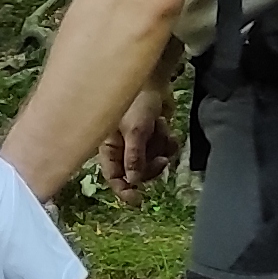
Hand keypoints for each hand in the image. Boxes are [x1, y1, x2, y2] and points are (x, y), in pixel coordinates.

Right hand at [102, 80, 173, 195]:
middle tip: (162, 159)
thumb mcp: (134, 130)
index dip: (123, 190)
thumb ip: (133, 157)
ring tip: (161, 131)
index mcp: (109, 148)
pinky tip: (167, 130)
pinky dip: (168, 142)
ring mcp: (139, 143)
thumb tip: (132, 181)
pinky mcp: (154, 136)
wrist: (155, 79)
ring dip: (161, 148)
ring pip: (153, 161)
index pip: (113, 176)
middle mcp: (122, 148)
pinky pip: (163, 149)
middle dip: (151, 167)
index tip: (138, 199)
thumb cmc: (136, 101)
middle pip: (137, 173)